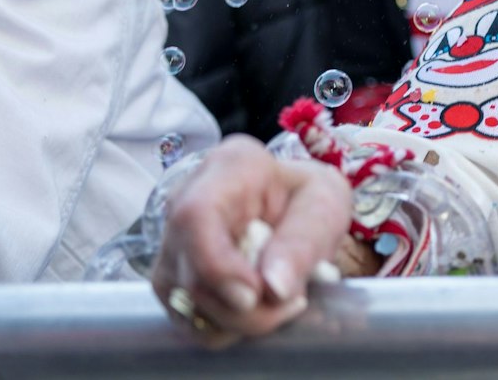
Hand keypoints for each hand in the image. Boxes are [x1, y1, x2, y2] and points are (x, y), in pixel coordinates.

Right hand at [149, 134, 355, 344]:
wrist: (298, 209)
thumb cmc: (311, 199)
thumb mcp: (325, 206)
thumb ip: (303, 241)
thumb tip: (273, 289)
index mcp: (230, 168)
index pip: (195, 216)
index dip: (217, 265)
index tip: (253, 295)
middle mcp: (185, 202)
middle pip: (190, 273)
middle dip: (243, 309)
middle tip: (294, 303)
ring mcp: (172, 244)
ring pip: (186, 304)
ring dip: (238, 322)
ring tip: (283, 303)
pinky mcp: (172, 280)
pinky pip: (189, 321)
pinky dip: (226, 329)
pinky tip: (259, 310)